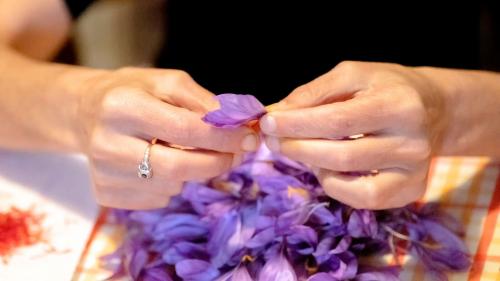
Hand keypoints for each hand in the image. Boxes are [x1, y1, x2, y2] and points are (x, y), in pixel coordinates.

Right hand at [77, 67, 257, 208]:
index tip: (250, 139)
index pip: (185, 130)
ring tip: (183, 151)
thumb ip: (203, 102)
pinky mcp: (104, 194)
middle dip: (217, 162)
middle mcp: (107, 143)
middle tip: (236, 154)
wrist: (86, 112)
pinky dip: (171, 184)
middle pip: (179, 167)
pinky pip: (157, 199)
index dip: (223, 137)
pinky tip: (159, 164)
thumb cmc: (133, 92)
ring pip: (171, 186)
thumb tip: (237, 126)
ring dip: (192, 172)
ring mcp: (103, 173)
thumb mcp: (167, 82)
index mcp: (123, 106)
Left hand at [260, 61, 443, 208]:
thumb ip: (313, 93)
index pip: (337, 121)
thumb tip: (276, 115)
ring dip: (312, 166)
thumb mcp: (352, 75)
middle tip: (272, 140)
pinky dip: (334, 185)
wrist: (431, 109)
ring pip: (349, 182)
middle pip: (341, 156)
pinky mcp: (409, 191)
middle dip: (297, 148)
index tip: (267, 122)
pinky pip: (361, 199)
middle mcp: (412, 142)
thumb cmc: (385, 88)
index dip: (297, 125)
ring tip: (300, 149)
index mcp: (398, 105)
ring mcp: (414, 172)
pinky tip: (326, 167)